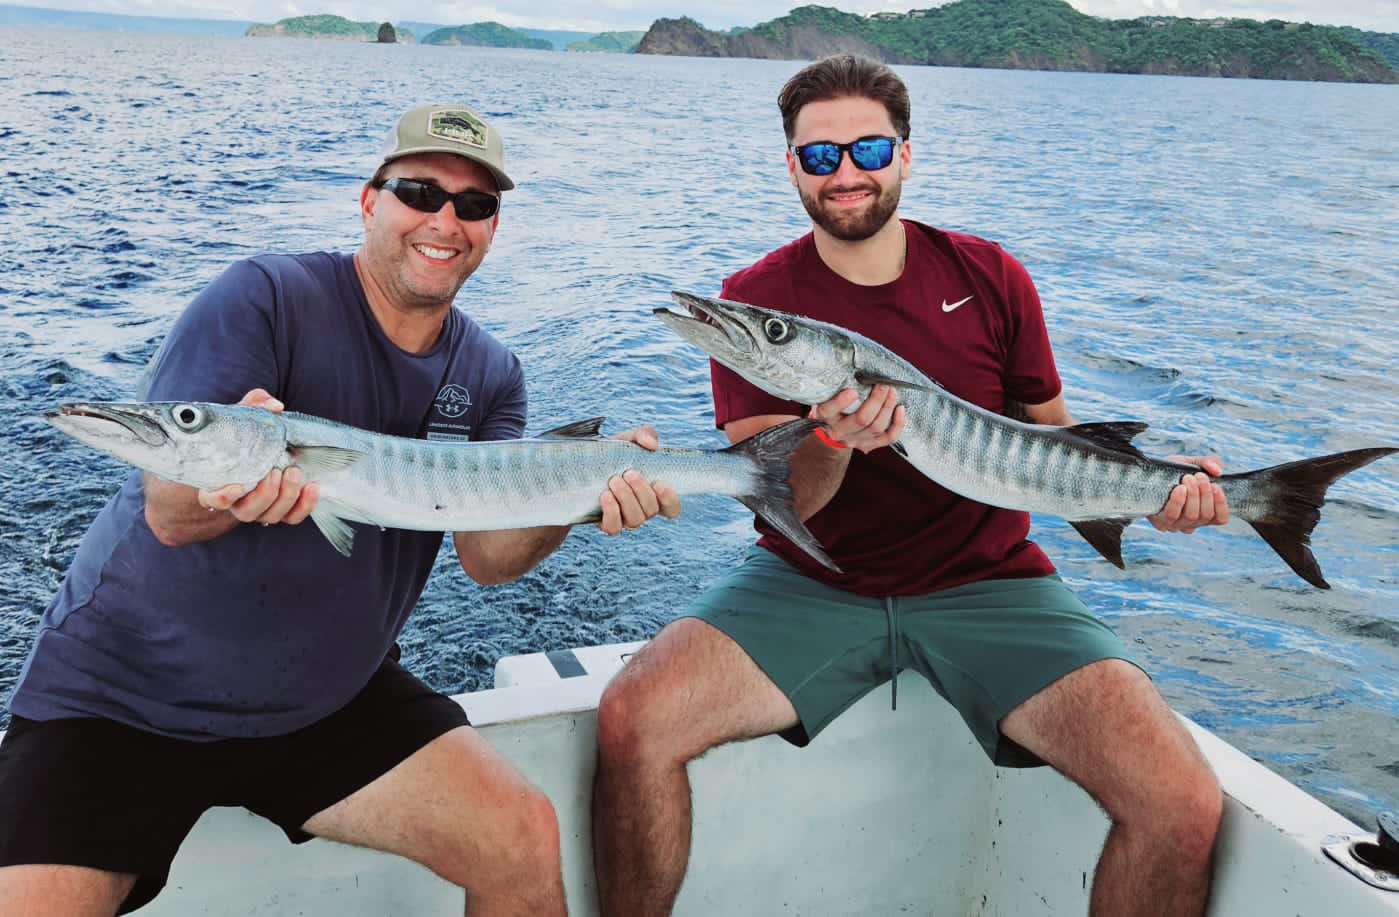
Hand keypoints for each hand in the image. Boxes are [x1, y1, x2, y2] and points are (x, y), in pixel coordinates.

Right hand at [196, 389, 319, 526]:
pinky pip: (293, 517)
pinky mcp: (282, 510)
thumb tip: (275, 406)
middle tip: (276, 470)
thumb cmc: (246, 435)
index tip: (235, 486)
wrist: (259, 450)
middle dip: (265, 494)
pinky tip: (313, 487)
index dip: (221, 498)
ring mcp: (260, 509)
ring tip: (294, 472)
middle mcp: (238, 501)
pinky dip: (305, 505)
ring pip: (271, 516)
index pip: (212, 499)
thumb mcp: (244, 418)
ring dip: (286, 496)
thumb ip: (254, 406)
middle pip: (247, 512)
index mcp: (219, 483)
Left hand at [596, 425, 680, 534]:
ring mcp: (625, 518)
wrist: (582, 465)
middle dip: (642, 491)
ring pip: (635, 520)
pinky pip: (614, 528)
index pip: (672, 508)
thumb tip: (652, 445)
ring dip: (626, 499)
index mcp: (653, 494)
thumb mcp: (629, 439)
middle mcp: (642, 509)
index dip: (670, 500)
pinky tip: (605, 495)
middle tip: (629, 473)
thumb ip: (644, 435)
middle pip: (652, 510)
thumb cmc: (614, 454)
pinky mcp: (606, 523)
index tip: (659, 483)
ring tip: (614, 480)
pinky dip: (612, 512)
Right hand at [809, 386, 904, 453]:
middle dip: (876, 400)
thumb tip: (853, 365)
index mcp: (825, 417)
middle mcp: (839, 432)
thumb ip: (836, 385)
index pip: (828, 411)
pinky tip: (900, 409)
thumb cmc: (832, 404)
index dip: (841, 402)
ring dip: (887, 407)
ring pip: (876, 427)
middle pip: (861, 419)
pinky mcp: (869, 445)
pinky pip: (888, 438)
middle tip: (883, 385)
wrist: (832, 430)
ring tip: (892, 391)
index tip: (852, 391)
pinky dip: (898, 424)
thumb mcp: (826, 395)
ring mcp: (855, 440)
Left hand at [1149, 455, 1229, 532]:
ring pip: (1191, 516)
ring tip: (1189, 478)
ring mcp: (1176, 525)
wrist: (1147, 473)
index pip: (1220, 518)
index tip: (1217, 486)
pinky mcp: (1160, 522)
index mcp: (1204, 512)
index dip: (1221, 504)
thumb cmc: (1174, 471)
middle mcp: (1192, 523)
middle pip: (1205, 515)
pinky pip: (1172, 515)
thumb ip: (1209, 462)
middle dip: (1205, 494)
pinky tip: (1179, 488)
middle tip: (1200, 476)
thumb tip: (1218, 470)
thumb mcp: (1193, 463)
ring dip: (1193, 495)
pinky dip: (1178, 501)